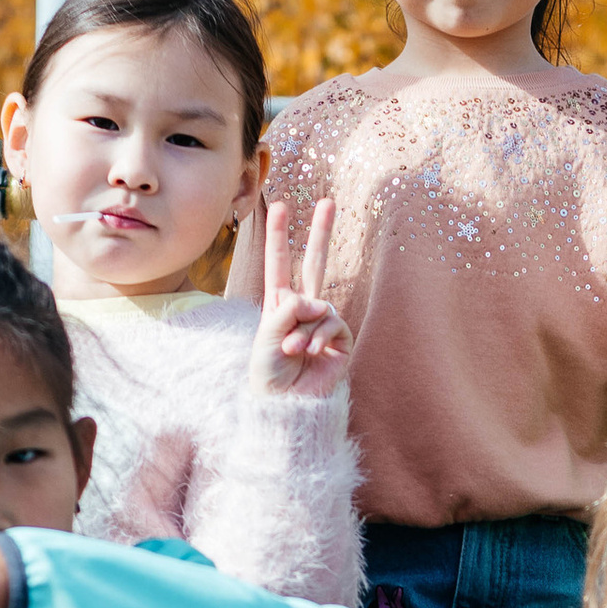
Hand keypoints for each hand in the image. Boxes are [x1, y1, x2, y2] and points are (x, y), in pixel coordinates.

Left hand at [246, 196, 350, 400]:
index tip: (280, 206)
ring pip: (318, 306)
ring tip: (290, 352)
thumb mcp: (266, 337)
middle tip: (329, 201)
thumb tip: (316, 302)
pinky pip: (331, 325)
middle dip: (321, 233)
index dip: (280, 236)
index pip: (279, 264)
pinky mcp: (340, 340)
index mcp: (279, 305)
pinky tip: (310, 355)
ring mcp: (323, 323)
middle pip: (315, 263)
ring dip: (302, 331)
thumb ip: (287, 312)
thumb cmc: (269, 375)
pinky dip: (317, 339)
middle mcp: (303, 309)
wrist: (286, 406)